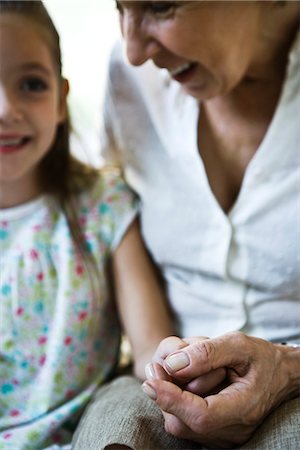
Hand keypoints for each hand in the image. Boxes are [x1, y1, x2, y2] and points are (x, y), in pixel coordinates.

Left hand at [142, 332, 296, 447]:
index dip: (171, 399)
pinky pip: (187, 424)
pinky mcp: (217, 433)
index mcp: (244, 409)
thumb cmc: (261, 358)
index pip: (200, 415)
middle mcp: (233, 430)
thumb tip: (172, 364)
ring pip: (181, 426)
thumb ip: (207, 352)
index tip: (150, 380)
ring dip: (168, 398)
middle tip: (156, 367)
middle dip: (164, 395)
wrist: (281, 375)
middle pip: (184, 423)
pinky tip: (181, 383)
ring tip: (171, 371)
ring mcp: (225, 436)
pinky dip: (177, 404)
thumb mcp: (239, 344)